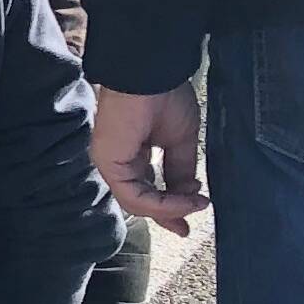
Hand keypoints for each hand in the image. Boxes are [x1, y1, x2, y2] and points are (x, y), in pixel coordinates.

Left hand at [93, 81, 207, 229]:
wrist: (152, 74)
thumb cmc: (165, 96)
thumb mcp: (180, 140)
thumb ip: (180, 170)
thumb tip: (190, 195)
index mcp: (132, 153)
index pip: (146, 188)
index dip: (169, 205)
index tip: (194, 212)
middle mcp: (118, 160)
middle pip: (140, 199)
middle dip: (166, 215)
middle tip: (186, 228)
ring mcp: (110, 163)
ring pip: (137, 202)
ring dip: (170, 208)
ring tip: (196, 203)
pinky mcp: (108, 163)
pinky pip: (135, 196)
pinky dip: (162, 203)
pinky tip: (184, 199)